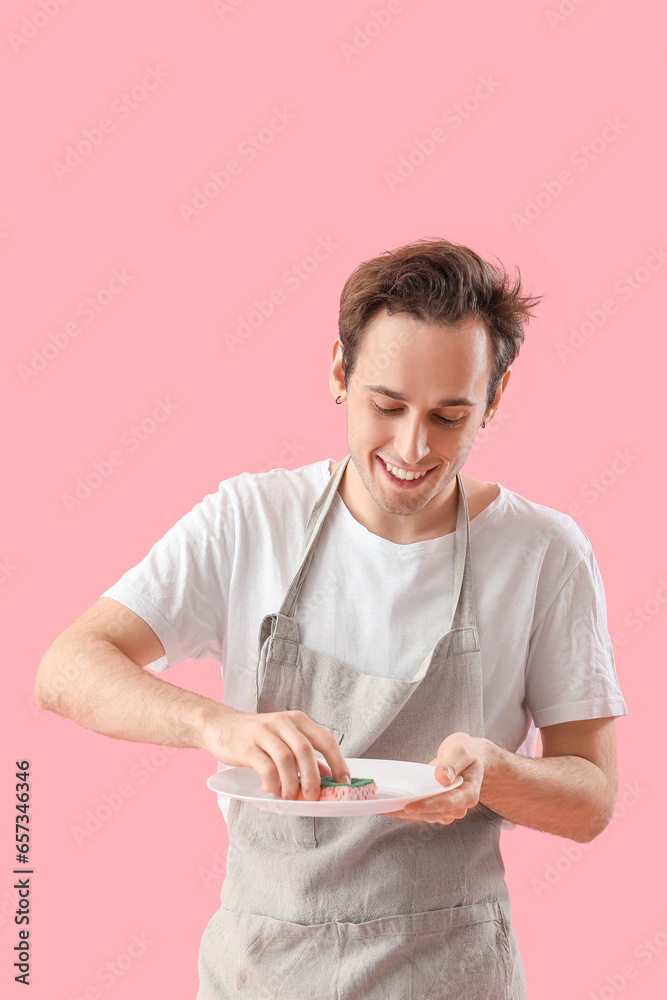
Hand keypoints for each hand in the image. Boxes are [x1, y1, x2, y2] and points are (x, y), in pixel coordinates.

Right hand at [203, 706, 349, 800]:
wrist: (220, 726)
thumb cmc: (256, 737)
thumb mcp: (284, 740)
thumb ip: (304, 756)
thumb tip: (327, 776)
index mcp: (298, 720)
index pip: (325, 740)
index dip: (338, 762)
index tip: (343, 782)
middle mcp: (283, 722)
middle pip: (306, 750)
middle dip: (313, 777)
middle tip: (313, 796)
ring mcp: (264, 732)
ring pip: (287, 760)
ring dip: (292, 784)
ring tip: (289, 796)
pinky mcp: (247, 745)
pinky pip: (266, 768)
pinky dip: (272, 783)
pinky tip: (270, 789)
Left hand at [386, 733, 486, 823]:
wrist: (469, 756)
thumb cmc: (466, 751)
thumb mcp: (461, 750)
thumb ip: (453, 763)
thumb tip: (443, 778)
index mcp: (469, 793)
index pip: (447, 803)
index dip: (427, 806)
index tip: (408, 806)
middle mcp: (459, 806)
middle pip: (433, 813)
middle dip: (409, 811)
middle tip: (386, 808)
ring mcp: (448, 808)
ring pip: (424, 815)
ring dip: (404, 813)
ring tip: (383, 807)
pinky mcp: (437, 806)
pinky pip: (421, 812)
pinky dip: (405, 809)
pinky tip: (389, 805)